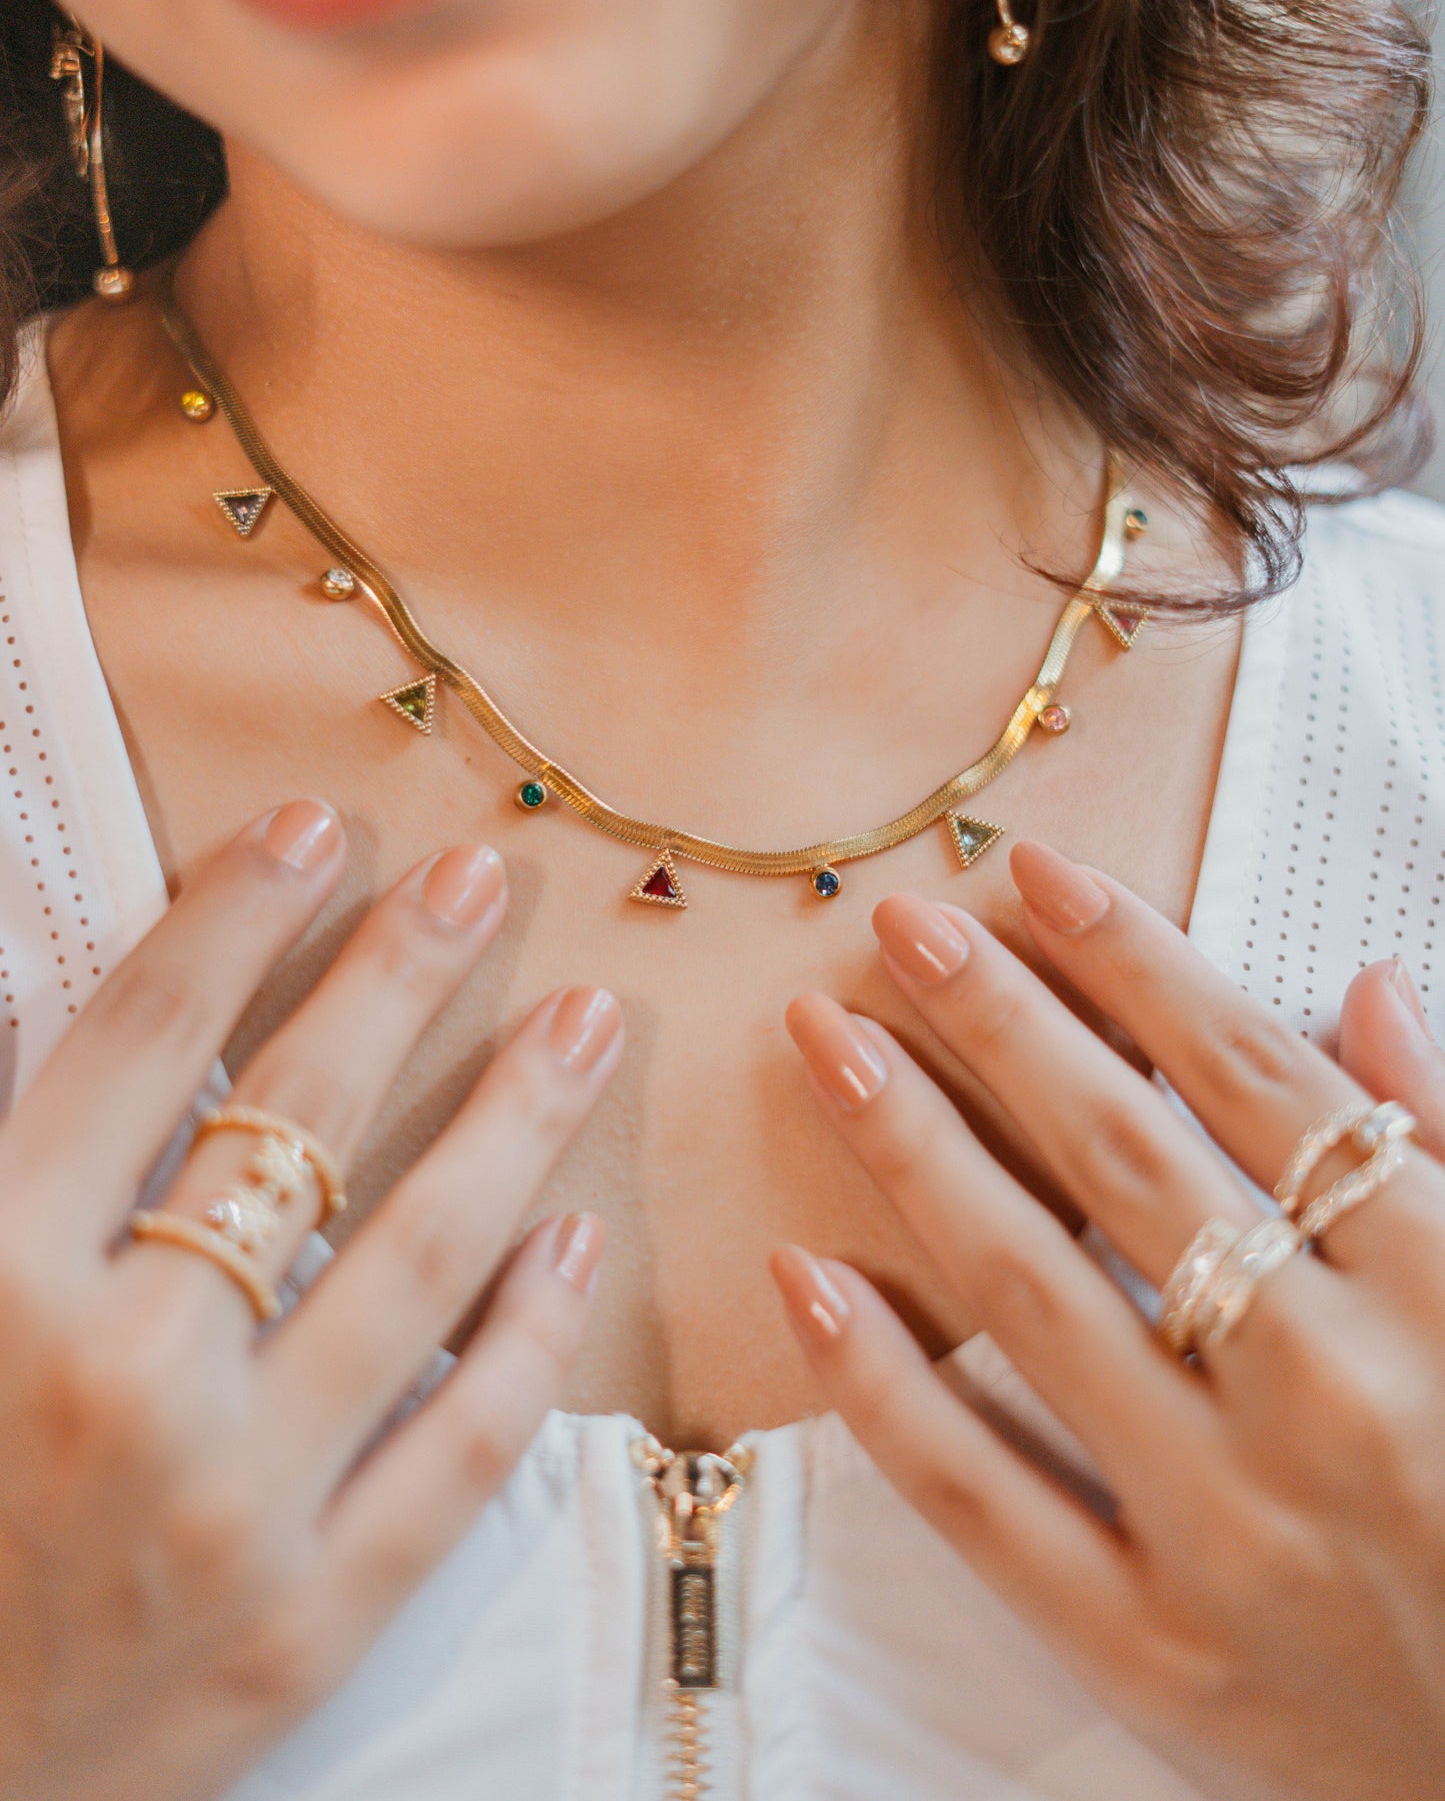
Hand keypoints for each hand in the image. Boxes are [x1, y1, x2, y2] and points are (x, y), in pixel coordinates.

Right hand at [0, 801, 620, 1800]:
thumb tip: (34, 991)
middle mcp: (120, 1374)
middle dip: (396, 977)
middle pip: (296, 1122)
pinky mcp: (309, 1621)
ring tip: (585, 1020)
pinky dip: (526, 1338)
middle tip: (480, 877)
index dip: (237, 915)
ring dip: (510, 1123)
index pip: (142, 1040)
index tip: (317, 829)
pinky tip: (577, 1236)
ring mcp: (230, 1506)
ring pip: (412, 1265)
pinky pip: (454, 1453)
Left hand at [774, 844, 1444, 1800]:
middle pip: (1124, 1155)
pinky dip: (882, 1383)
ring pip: (1031, 1293)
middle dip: (1001, 1019)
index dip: (1135, 960)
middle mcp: (1325, 1389)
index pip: (1253, 1076)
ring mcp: (1228, 1526)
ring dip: (914, 1147)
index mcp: (1436, 1289)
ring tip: (828, 1038)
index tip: (1037, 875)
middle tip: (900, 920)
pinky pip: (983, 1496)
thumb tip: (1368, 989)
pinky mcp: (1152, 1652)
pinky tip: (807, 1273)